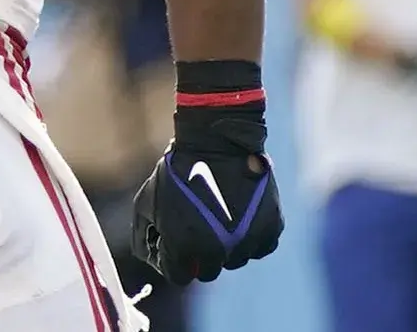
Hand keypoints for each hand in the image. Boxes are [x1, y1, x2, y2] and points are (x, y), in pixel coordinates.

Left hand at [132, 95, 284, 282]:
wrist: (216, 141)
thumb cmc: (177, 171)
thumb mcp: (147, 202)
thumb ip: (145, 237)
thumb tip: (155, 259)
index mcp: (186, 246)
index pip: (179, 276)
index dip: (172, 261)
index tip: (173, 246)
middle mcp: (219, 250)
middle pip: (208, 272)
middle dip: (199, 255)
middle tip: (197, 230)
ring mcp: (247, 240)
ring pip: (235, 260)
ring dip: (226, 247)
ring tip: (218, 217)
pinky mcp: (271, 228)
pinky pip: (259, 247)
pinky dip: (250, 238)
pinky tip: (240, 217)